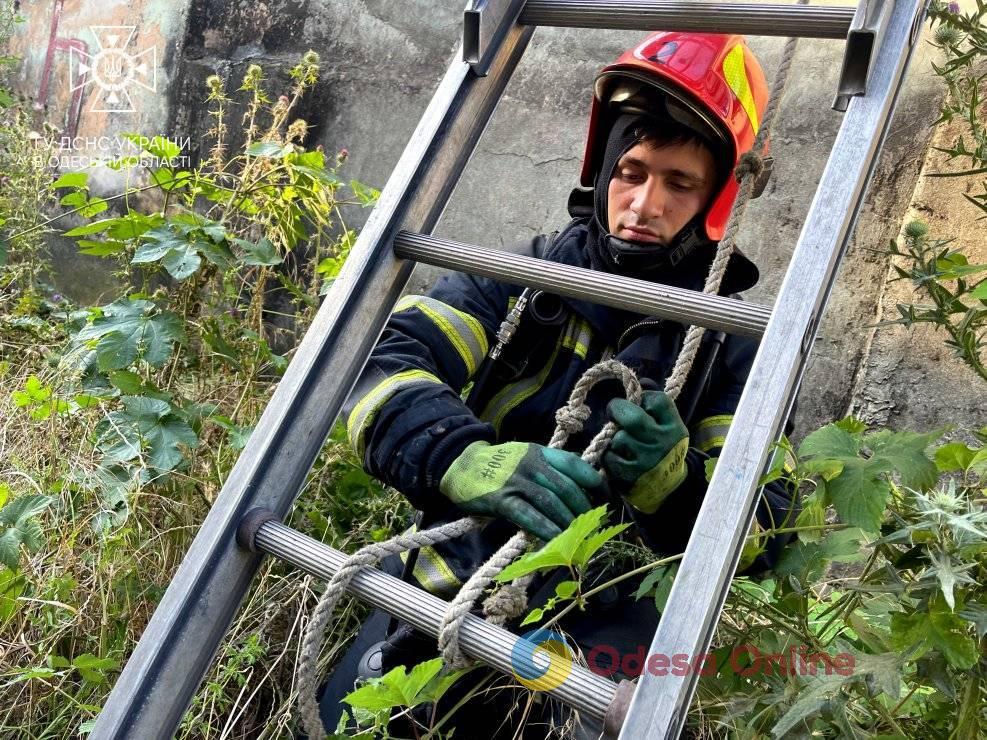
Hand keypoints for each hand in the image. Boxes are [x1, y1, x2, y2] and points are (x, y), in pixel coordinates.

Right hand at [439, 441, 599, 540]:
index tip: (604, 497)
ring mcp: (516, 482)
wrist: (459, 463)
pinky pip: (529, 516)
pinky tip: (555, 539)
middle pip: (567, 487)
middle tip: (590, 525)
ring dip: (568, 522)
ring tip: (577, 536)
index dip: (593, 482)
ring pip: (552, 503)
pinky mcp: (502, 500)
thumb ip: (550, 466)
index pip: (575, 464)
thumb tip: (580, 479)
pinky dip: (545, 529)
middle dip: (583, 509)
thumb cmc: (497, 464)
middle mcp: (531, 465)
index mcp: (540, 453)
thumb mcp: (525, 456)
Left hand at [603, 390, 688, 512]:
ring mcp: (645, 461)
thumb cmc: (664, 448)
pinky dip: (608, 455)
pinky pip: (609, 457)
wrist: (670, 489)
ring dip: (613, 436)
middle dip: (617, 409)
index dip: (642, 396)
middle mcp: (661, 443)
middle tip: (614, 411)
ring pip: (617, 438)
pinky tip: (616, 456)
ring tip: (619, 440)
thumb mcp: (668, 426)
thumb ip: (655, 403)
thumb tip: (640, 381)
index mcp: (674, 427)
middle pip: (632, 418)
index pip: (657, 401)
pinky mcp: (630, 477)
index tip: (637, 402)